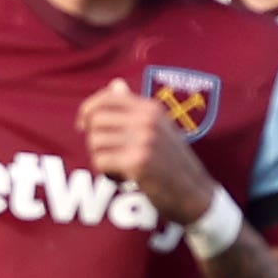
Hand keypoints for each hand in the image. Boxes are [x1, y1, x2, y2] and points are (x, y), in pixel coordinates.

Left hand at [77, 81, 217, 227]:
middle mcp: (147, 120)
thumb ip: (134, 108)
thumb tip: (115, 84)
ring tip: (120, 166)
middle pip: (95, 121)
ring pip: (95, 142)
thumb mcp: (158, 127)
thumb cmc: (171, 161)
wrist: (194, 193)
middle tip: (108, 154)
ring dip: (101, 158)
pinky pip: (100, 161)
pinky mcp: (137, 162)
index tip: (83, 125)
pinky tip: (123, 177)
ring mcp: (143, 140)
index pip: (107, 98)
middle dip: (95, 140)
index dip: (87, 110)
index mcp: (151, 109)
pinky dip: (105, 173)